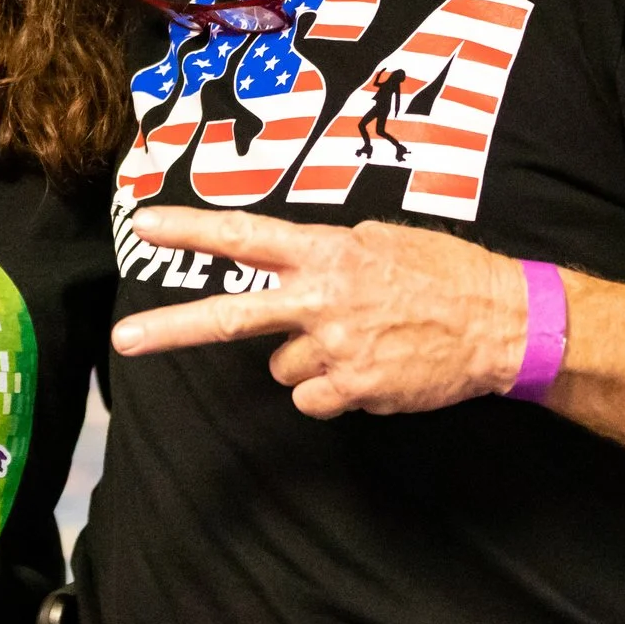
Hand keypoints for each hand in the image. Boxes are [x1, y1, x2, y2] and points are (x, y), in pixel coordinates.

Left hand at [109, 206, 529, 418]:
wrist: (500, 323)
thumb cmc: (445, 272)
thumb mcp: (382, 238)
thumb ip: (330, 251)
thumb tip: (294, 267)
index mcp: (326, 252)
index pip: (245, 237)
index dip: (191, 230)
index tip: (144, 224)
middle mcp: (321, 299)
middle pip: (230, 317)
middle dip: (170, 329)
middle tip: (124, 340)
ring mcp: (334, 349)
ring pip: (280, 366)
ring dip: (307, 358)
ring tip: (359, 340)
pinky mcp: (352, 389)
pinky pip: (312, 398)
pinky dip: (332, 389)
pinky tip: (370, 368)